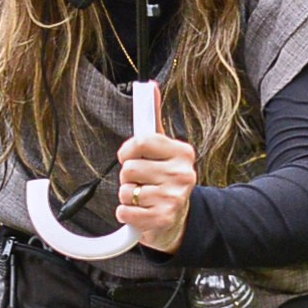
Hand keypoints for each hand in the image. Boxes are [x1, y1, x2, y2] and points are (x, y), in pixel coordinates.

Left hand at [116, 131, 197, 253]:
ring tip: (143, 198)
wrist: (178, 220)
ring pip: (125, 192)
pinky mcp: (162, 219)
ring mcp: (173, 198)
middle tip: (142, 182)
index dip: (127, 151)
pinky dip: (127, 214)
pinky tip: (141, 212)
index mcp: (182, 153)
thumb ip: (153, 119)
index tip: (129, 157)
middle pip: (129, 168)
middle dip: (128, 177)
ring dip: (128, 197)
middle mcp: (181, 174)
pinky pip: (125, 212)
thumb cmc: (164, 180)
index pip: (141, 141)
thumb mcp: (163, 149)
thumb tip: (151, 88)